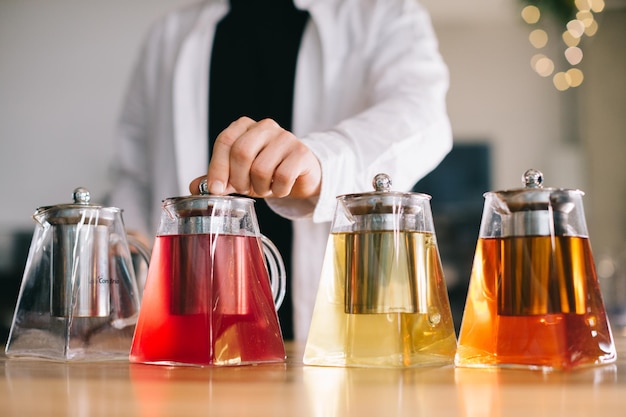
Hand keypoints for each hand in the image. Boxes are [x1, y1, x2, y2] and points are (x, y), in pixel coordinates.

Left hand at [189, 117, 321, 198]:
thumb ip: (219, 179)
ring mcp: (286, 137)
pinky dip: (279, 190)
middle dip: (239, 179)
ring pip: (261, 168)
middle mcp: (265, 127)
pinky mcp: (301, 153)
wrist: (301, 175)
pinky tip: (281, 188)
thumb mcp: (240, 175)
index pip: (225, 140)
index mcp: (245, 126)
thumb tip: (194, 187)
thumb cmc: (267, 172)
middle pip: (241, 152)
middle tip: (244, 189)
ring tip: (265, 188)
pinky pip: (282, 176)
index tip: (216, 189)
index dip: (218, 167)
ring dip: (260, 187)